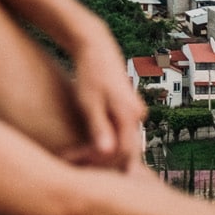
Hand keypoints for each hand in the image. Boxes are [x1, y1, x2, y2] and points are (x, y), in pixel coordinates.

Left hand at [65, 21, 146, 168]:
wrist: (96, 48)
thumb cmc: (89, 73)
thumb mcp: (90, 101)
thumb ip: (99, 127)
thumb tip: (108, 152)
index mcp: (130, 114)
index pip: (124, 152)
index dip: (103, 164)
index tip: (80, 166)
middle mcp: (138, 115)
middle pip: (125, 151)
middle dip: (102, 162)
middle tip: (76, 166)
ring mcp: (135, 113)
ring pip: (123, 143)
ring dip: (102, 154)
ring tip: (77, 159)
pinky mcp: (129, 111)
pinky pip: (121, 134)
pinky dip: (106, 143)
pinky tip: (86, 149)